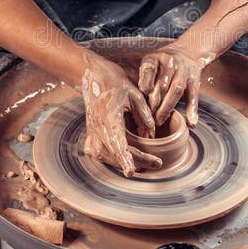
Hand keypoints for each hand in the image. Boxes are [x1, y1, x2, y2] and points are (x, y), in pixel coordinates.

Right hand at [81, 53, 160, 176]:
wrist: (93, 77)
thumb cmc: (116, 84)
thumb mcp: (136, 95)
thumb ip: (145, 117)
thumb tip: (151, 138)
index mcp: (108, 116)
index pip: (116, 142)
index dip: (124, 158)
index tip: (130, 171)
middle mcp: (97, 127)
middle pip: (115, 153)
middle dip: (137, 162)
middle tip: (157, 163)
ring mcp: (91, 133)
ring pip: (107, 157)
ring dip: (126, 162)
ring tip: (147, 162)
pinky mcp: (90, 136)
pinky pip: (101, 155)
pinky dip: (115, 158)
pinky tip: (127, 160)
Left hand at [138, 46, 210, 127]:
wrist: (186, 53)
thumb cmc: (160, 66)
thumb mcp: (149, 65)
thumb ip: (143, 80)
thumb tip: (136, 102)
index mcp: (155, 58)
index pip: (149, 69)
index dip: (145, 84)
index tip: (142, 97)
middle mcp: (170, 63)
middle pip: (162, 85)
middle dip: (154, 103)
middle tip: (146, 118)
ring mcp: (184, 71)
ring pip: (176, 91)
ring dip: (167, 108)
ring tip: (159, 121)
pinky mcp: (194, 80)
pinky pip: (193, 96)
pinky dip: (192, 109)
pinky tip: (191, 122)